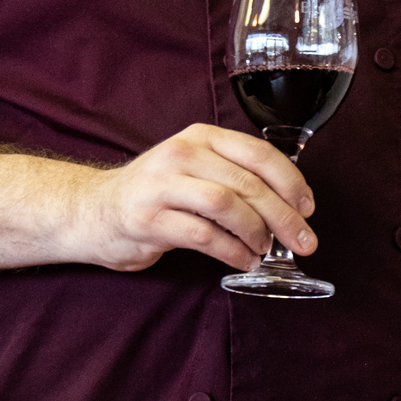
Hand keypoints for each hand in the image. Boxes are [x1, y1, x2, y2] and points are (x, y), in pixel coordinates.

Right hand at [71, 123, 316, 273]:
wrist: (91, 211)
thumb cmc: (154, 194)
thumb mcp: (193, 169)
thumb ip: (232, 175)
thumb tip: (289, 203)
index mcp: (200, 138)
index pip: (258, 153)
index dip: (290, 181)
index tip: (309, 207)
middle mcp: (182, 154)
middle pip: (247, 183)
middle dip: (283, 216)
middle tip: (303, 240)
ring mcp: (162, 185)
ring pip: (226, 205)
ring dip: (256, 233)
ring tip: (266, 251)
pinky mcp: (148, 219)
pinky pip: (203, 236)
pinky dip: (232, 252)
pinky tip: (243, 262)